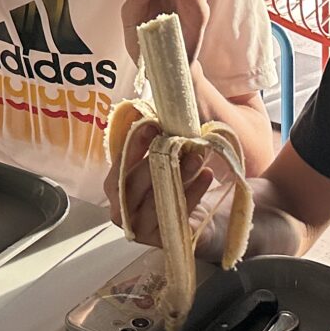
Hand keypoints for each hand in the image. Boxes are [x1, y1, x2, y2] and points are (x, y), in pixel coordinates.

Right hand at [104, 117, 215, 246]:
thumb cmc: (184, 181)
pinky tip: (206, 177)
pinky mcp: (163, 241)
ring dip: (177, 175)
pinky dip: (192, 194)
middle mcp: (122, 209)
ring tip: (197, 157)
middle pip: (131, 185)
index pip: (119, 164)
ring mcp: (141, 229)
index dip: (134, 144)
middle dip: (156, 161)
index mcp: (117, 185)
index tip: (153, 125)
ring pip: (154, 200)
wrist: (212, 218)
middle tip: (179, 142)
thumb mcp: (171, 153)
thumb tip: (163, 89)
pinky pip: (175, 215)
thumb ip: (161, 130)